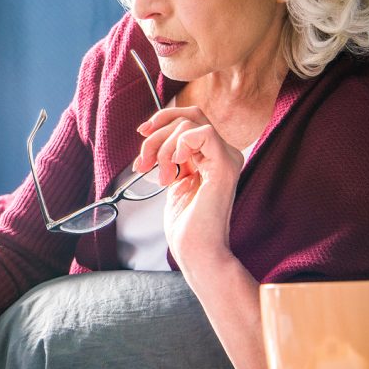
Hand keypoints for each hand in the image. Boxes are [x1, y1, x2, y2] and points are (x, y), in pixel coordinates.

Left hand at [133, 106, 242, 273]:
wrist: (196, 250)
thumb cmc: (186, 224)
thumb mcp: (173, 179)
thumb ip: (171, 156)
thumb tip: (152, 134)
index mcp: (212, 155)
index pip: (190, 118)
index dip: (163, 118)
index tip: (142, 132)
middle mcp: (223, 153)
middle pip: (187, 117)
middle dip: (156, 134)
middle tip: (143, 163)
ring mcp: (227, 158)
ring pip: (189, 125)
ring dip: (163, 148)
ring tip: (162, 176)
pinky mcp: (225, 167)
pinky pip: (204, 133)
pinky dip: (181, 143)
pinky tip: (175, 165)